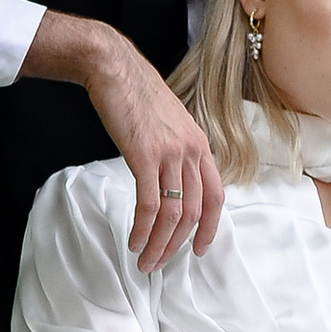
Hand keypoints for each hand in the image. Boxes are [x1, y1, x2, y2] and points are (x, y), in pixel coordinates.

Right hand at [24, 15, 224, 271]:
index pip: (216, 195)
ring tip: (145, 261)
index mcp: (200, 145)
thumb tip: (171, 178)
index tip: (199, 249)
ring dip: (159, 244)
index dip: (210, 227)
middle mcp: (192, 151)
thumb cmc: (136, 94)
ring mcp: (171, 153)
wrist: (114, 68)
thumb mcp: (169, 123)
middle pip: (195, 211)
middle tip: (160, 263)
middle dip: (178, 245)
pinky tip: (134, 240)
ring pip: (174, 213)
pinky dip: (144, 228)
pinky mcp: (144, 155)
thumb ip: (176, 150)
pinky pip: (150, 204)